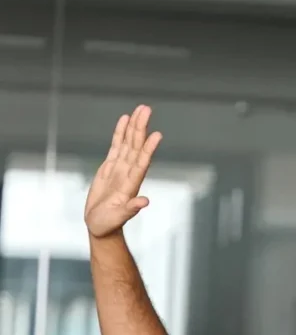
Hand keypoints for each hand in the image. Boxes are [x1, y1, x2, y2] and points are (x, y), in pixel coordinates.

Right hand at [85, 104, 161, 237]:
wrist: (100, 225)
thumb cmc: (109, 224)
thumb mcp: (118, 217)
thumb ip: (131, 209)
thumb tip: (145, 201)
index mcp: (131, 184)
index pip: (141, 163)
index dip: (148, 149)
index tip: (156, 134)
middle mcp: (128, 173)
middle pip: (136, 147)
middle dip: (141, 128)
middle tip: (146, 109)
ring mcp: (120, 169)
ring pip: (128, 143)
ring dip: (134, 126)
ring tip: (141, 109)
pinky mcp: (109, 167)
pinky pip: (116, 146)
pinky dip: (120, 133)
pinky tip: (125, 120)